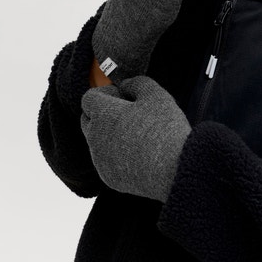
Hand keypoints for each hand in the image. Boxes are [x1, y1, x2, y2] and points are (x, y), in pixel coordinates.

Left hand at [81, 75, 191, 202]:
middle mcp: (95, 138)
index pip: (88, 98)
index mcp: (103, 114)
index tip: (122, 96)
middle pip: (88, 120)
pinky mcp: (108, 177)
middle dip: (102, 113)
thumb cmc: (164, 129)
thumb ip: (136, 83)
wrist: (173, 170)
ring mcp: (100, 160)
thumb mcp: (155, 95)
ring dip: (109, 135)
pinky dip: (116, 155)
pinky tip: (138, 154)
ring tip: (137, 134)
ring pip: (97, 142)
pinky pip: (106, 161)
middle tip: (127, 113)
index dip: (105, 93)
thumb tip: (125, 85)